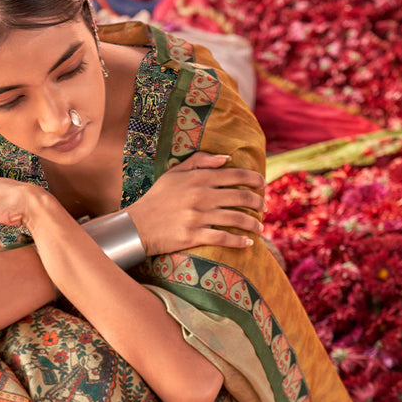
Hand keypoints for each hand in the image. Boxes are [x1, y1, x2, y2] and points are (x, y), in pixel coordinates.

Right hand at [127, 152, 264, 254]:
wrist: (137, 225)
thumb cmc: (157, 198)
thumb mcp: (174, 173)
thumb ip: (199, 161)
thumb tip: (225, 158)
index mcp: (198, 178)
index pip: (235, 175)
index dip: (254, 179)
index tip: (263, 184)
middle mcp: (200, 196)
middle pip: (240, 197)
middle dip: (257, 202)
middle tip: (263, 208)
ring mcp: (197, 216)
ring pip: (235, 218)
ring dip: (252, 223)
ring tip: (259, 227)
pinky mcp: (193, 235)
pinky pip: (223, 238)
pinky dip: (239, 241)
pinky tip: (248, 243)